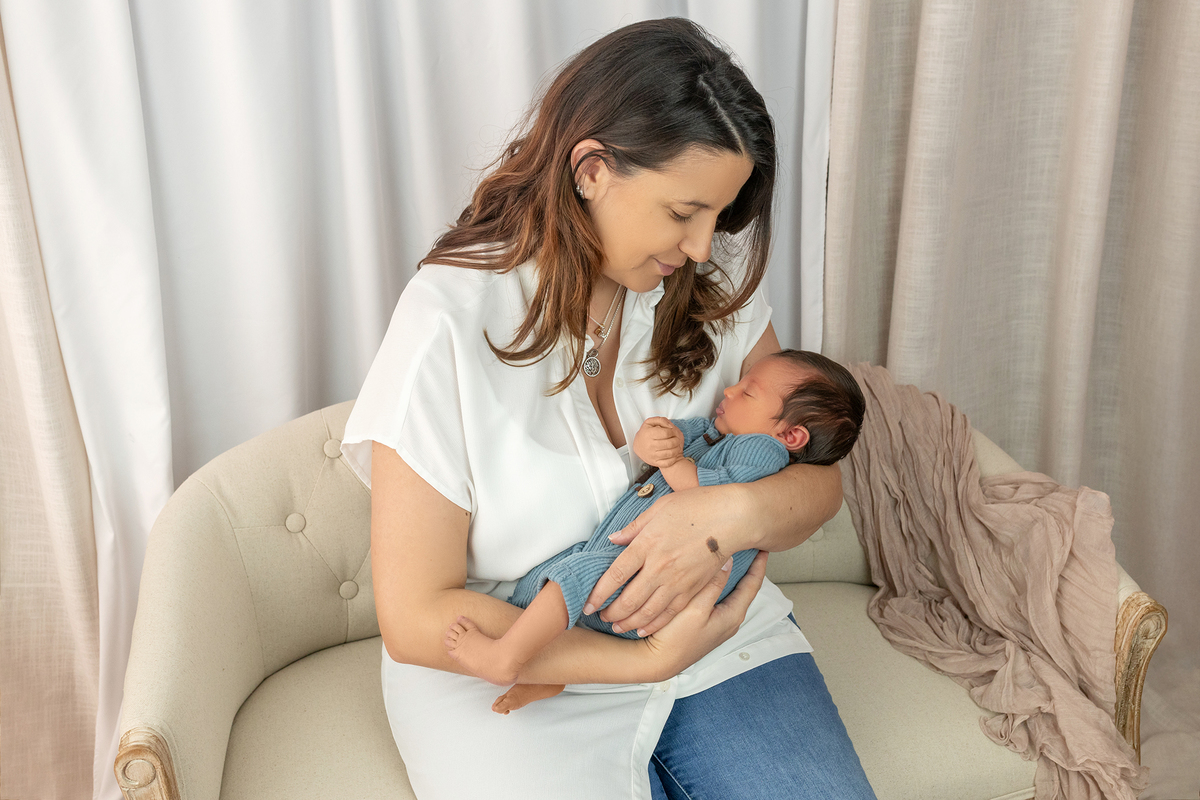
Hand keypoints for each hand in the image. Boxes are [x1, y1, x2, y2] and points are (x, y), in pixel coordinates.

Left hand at [584, 484, 750, 636]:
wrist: (733, 518)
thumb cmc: (698, 507)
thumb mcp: (659, 509)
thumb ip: (635, 527)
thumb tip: (615, 540)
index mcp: (647, 545)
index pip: (615, 575)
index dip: (599, 593)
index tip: (588, 603)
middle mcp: (659, 567)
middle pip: (628, 599)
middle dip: (611, 612)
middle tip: (600, 617)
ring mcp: (677, 581)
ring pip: (647, 611)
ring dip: (629, 622)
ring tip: (617, 627)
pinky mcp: (692, 589)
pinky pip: (669, 613)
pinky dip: (654, 624)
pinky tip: (643, 628)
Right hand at [632, 417, 683, 467]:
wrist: (638, 446)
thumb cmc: (646, 433)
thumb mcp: (650, 423)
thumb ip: (661, 420)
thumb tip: (670, 426)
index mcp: (649, 434)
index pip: (666, 433)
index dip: (672, 431)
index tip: (672, 432)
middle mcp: (650, 445)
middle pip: (670, 443)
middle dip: (676, 440)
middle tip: (676, 439)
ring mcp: (652, 455)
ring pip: (671, 453)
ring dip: (677, 449)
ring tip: (676, 446)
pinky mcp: (655, 462)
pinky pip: (668, 462)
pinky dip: (674, 458)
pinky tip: (673, 454)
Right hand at [642, 551, 767, 677]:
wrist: (658, 661)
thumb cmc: (676, 638)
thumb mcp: (696, 608)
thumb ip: (713, 584)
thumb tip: (728, 561)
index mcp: (733, 615)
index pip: (753, 584)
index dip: (759, 564)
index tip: (763, 547)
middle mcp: (729, 620)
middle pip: (745, 588)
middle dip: (748, 567)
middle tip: (748, 546)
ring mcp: (718, 623)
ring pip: (731, 592)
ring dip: (733, 575)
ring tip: (731, 556)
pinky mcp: (705, 623)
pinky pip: (718, 598)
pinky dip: (719, 583)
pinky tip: (710, 576)